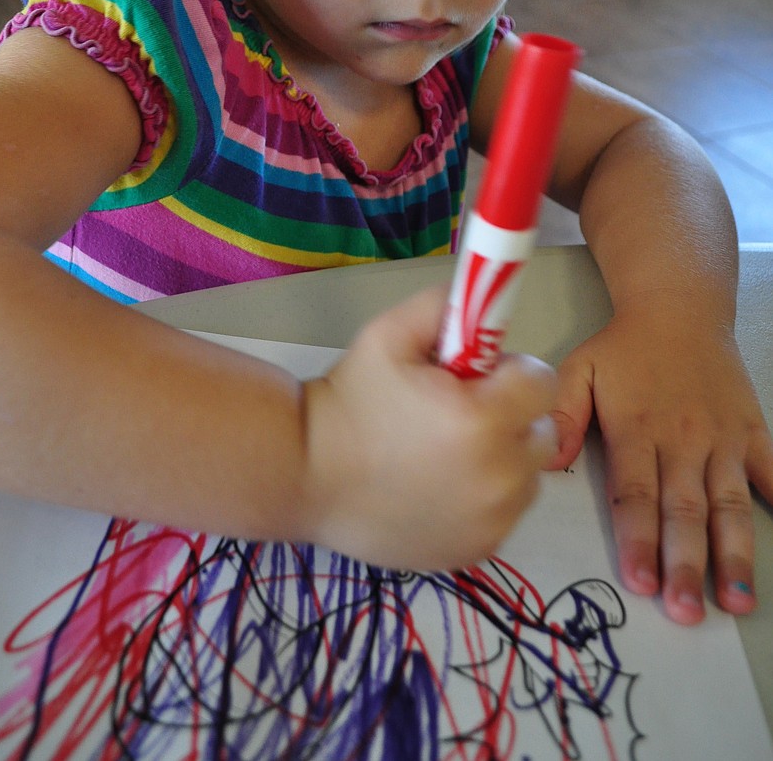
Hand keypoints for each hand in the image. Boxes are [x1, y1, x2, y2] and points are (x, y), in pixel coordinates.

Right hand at [302, 286, 556, 570]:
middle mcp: (498, 475)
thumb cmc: (349, 401)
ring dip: (502, 460)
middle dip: (510, 417)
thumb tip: (483, 298)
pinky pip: (505, 513)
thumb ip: (442, 307)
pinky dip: (486, 500)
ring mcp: (492, 519)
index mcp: (481, 418)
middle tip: (459, 414)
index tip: (477, 376)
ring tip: (445, 454)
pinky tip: (439, 487)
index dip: (511, 372)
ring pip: (526, 477)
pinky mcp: (479, 550)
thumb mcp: (387, 335)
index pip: (542, 382)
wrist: (306, 476)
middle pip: (541, 432)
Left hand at [547, 310, 772, 623]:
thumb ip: (562, 412)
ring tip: (736, 600)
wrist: (679, 309)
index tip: (639, 582)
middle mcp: (683, 440)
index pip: (636, 494)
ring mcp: (724, 439)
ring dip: (734, 553)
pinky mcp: (754, 432)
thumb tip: (549, 459)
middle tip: (686, 612)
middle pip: (684, 509)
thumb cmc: (623, 349)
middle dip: (685, 563)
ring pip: (729, 503)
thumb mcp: (580, 369)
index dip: (638, 539)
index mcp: (637, 430)